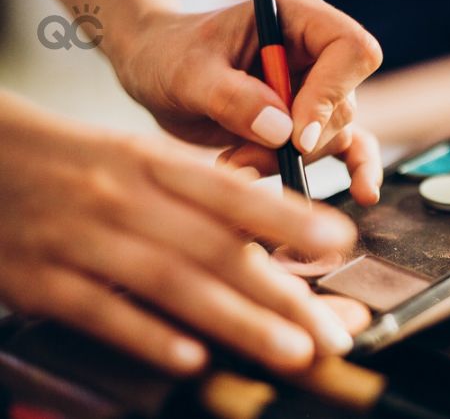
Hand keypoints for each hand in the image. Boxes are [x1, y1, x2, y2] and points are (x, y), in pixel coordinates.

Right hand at [0, 94, 360, 374]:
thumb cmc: (74, 163)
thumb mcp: (136, 159)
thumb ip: (199, 192)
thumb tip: (272, 225)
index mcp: (152, 163)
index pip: (230, 191)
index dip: (287, 216)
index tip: (339, 240)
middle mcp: (125, 198)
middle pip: (215, 248)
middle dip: (282, 293)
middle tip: (332, 330)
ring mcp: (84, 240)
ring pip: (172, 283)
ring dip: (238, 320)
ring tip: (291, 350)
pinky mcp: (44, 280)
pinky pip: (102, 312)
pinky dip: (148, 335)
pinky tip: (193, 358)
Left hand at [110, 0, 383, 204]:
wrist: (156, 74)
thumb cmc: (167, 57)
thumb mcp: (186, 73)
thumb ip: (230, 97)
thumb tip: (282, 132)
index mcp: (296, 19)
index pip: (349, 50)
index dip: (331, 94)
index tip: (295, 135)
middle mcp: (316, 52)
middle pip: (343, 102)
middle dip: (297, 142)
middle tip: (242, 159)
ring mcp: (318, 90)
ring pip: (335, 136)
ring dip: (288, 162)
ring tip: (235, 165)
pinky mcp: (311, 124)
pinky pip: (349, 148)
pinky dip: (355, 170)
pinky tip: (363, 194)